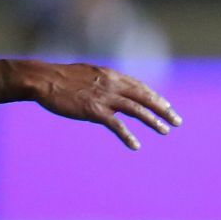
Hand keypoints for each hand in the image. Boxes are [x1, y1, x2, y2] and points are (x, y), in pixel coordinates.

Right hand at [21, 61, 180, 149]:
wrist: (42, 80)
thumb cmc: (59, 78)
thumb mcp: (86, 74)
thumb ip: (101, 80)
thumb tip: (109, 86)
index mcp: (110, 75)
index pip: (139, 86)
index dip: (155, 97)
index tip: (167, 106)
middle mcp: (111, 84)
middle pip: (144, 96)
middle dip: (163, 109)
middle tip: (177, 121)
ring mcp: (104, 97)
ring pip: (136, 109)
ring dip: (153, 121)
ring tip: (165, 131)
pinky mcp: (94, 110)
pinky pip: (116, 125)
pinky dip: (127, 135)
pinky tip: (136, 145)